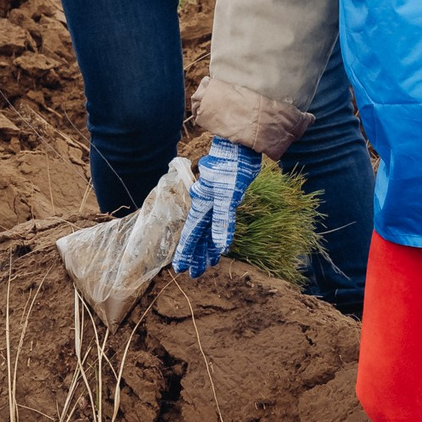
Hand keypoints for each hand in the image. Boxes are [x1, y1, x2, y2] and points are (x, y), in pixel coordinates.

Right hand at [172, 138, 263, 275]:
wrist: (240, 147)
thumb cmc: (232, 168)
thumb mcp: (228, 196)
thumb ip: (223, 221)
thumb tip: (221, 246)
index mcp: (201, 204)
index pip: (191, 233)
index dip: (186, 251)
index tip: (180, 268)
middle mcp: (206, 205)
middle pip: (199, 234)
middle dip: (196, 255)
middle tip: (194, 274)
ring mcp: (216, 201)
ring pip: (208, 229)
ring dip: (207, 247)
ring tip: (208, 265)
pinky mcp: (227, 197)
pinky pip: (220, 220)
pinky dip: (219, 233)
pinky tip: (221, 244)